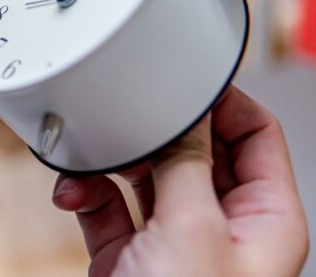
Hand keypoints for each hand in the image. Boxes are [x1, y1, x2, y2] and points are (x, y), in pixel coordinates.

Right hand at [52, 86, 307, 276]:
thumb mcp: (193, 229)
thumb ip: (188, 164)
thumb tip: (185, 114)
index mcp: (263, 220)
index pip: (257, 137)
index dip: (224, 103)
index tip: (186, 78)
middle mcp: (220, 227)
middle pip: (194, 152)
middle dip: (155, 134)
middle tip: (127, 116)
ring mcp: (171, 241)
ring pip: (145, 177)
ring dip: (112, 163)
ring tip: (92, 155)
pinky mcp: (128, 256)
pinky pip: (108, 207)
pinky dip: (87, 193)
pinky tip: (72, 191)